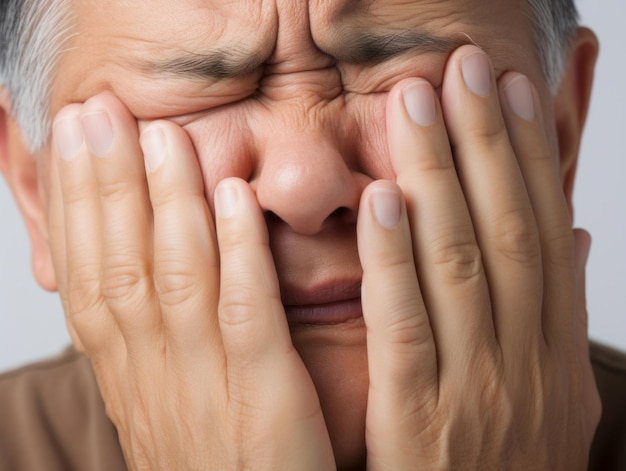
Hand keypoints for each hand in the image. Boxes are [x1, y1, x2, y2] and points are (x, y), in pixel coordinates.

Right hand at [48, 93, 334, 469]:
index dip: (74, 206)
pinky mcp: (264, 399)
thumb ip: (149, 342)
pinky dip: (236, 253)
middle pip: (120, 265)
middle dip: (104, 186)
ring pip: (174, 279)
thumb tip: (131, 278)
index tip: (71, 143)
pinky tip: (232, 197)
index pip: (90, 277)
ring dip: (165, 202)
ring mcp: (206, 384)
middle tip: (96, 113)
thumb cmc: (211, 468)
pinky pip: (244, 316)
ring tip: (160, 135)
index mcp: (130, 375)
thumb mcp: (163, 404)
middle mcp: (154, 374)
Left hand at [357, 45, 600, 468]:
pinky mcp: (419, 417)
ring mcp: (475, 385)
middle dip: (486, 141)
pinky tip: (383, 200)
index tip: (512, 93)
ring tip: (418, 104)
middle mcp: (523, 355)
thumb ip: (557, 315)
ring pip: (459, 262)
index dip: (530, 155)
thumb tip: (573, 240)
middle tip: (464, 68)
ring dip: (440, 176)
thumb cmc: (509, 465)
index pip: (542, 229)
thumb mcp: (553, 393)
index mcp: (554, 347)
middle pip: (504, 228)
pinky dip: (396, 261)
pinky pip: (407, 327)